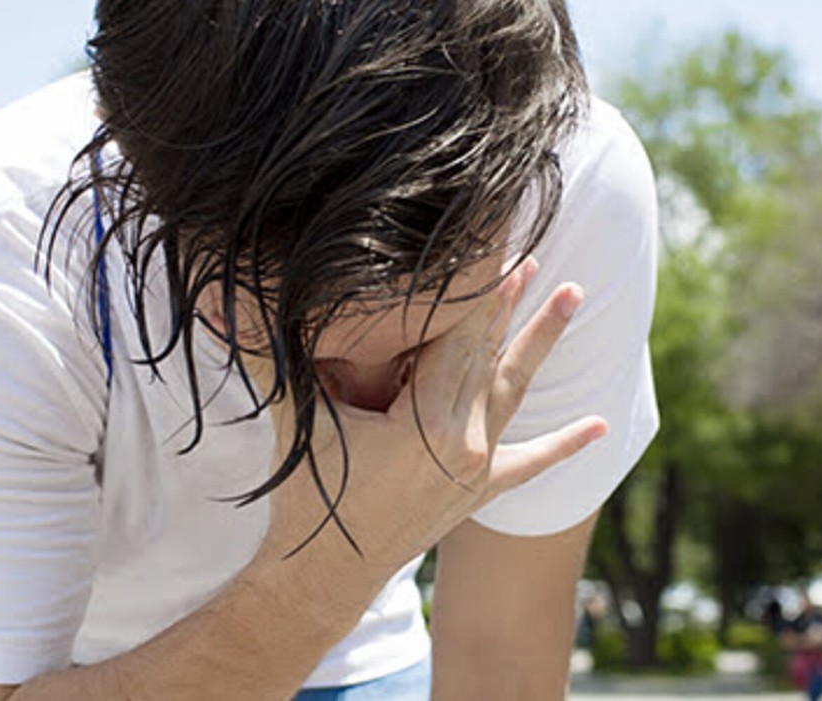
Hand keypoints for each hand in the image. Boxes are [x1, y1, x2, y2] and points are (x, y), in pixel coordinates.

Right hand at [249, 258, 606, 572]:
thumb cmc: (307, 500)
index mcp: (424, 425)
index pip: (454, 338)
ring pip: (513, 391)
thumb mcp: (296, 423)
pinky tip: (599, 427)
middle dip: (508, 300)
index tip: (492, 244)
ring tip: (572, 295)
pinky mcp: (477, 491)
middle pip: (487, 355)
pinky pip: (529, 464)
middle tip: (532, 249)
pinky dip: (563, 445)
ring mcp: (475, 469)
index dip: (473, 288)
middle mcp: (462, 445)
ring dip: (540, 343)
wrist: (323, 578)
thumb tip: (222, 306)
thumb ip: (269, 360)